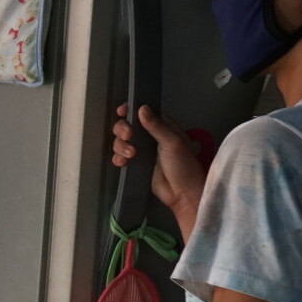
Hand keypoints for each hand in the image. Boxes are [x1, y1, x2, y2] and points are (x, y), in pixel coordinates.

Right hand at [111, 104, 204, 218]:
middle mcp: (150, 136)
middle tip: (128, 136)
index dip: (131, 110)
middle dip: (123, 129)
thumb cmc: (183, 165)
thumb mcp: (172, 142)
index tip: (122, 112)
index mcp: (163, 126)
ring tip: (130, 155)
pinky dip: (118, 158)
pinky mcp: (136, 164)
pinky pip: (120, 156)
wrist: (182, 193)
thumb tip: (141, 108)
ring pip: (121, 141)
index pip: (143, 112)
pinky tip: (122, 163)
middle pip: (127, 125)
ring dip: (120, 146)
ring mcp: (142, 150)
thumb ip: (156, 126)